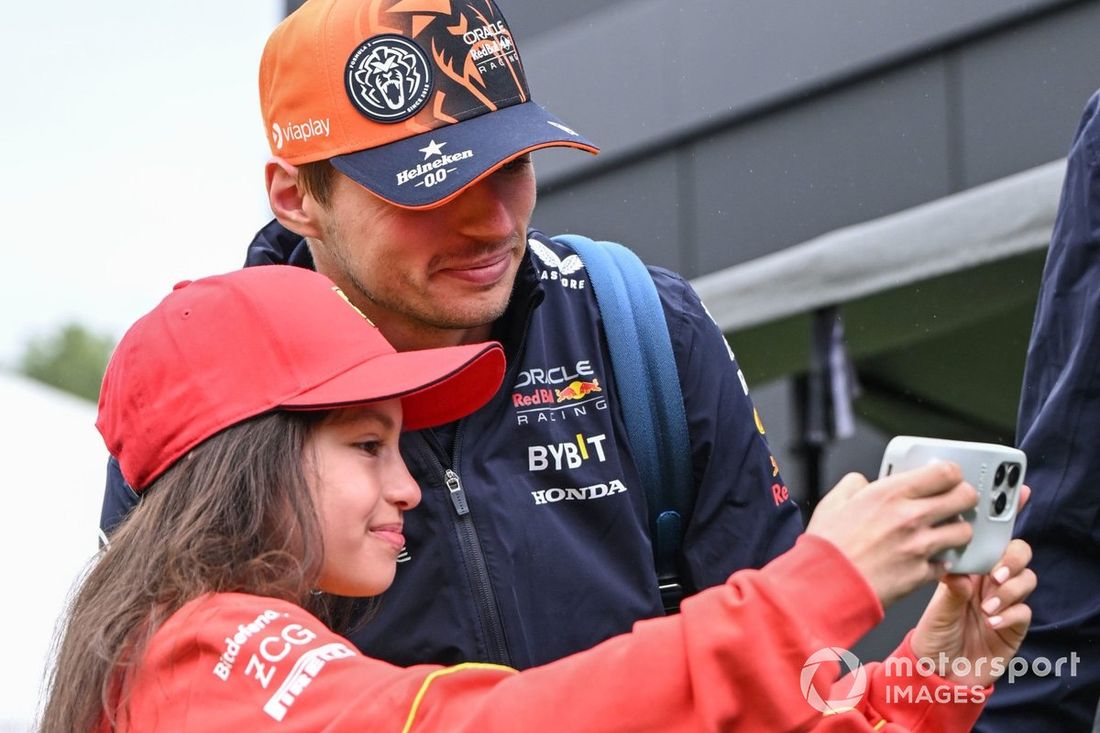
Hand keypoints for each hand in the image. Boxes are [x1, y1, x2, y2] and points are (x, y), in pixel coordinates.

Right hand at [805, 463, 978, 606]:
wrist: (825, 585)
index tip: (948, 478)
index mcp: (890, 493)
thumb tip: (864, 482)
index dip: (952, 473)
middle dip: (964, 498)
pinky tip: (927, 559)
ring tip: (943, 532)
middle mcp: (911, 516)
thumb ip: (854, 485)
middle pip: (964, 498)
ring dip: (957, 531)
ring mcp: (920, 547)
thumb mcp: (833, 502)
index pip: (945, 472)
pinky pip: (947, 563)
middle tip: (957, 502)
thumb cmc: (827, 547)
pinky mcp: (922, 573)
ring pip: (964, 532)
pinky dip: (941, 561)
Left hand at [909, 487, 1035, 686]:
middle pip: (1016, 551)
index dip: (1007, 512)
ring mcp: (1005, 600)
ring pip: (1026, 578)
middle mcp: (989, 579)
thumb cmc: (932, 632)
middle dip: (1011, 556)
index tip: (1017, 491)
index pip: (990, 534)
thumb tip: (958, 568)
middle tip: (994, 571)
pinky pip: (1024, 610)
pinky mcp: (1014, 624)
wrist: (937, 671)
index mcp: (969, 565)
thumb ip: (949, 583)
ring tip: (987, 603)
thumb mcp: (933, 603)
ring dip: (1009, 587)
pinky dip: (1010, 613)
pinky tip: (991, 621)